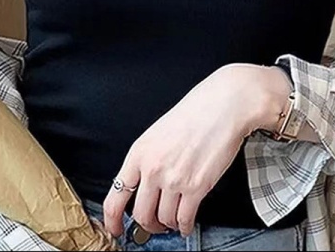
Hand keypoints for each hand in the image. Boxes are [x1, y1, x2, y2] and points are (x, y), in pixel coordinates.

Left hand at [102, 64, 291, 237]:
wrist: (222, 106)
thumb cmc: (194, 113)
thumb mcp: (158, 133)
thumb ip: (147, 159)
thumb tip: (143, 185)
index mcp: (139, 153)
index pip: (116, 196)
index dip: (112, 220)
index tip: (115, 228)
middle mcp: (153, 168)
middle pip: (141, 215)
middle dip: (148, 225)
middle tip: (154, 225)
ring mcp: (174, 179)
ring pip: (164, 220)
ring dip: (169, 225)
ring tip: (174, 220)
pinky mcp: (196, 187)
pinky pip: (185, 219)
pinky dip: (185, 226)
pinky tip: (186, 223)